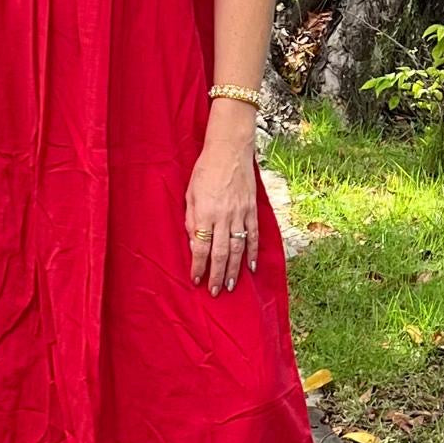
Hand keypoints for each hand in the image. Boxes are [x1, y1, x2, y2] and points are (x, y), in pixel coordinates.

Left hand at [185, 139, 258, 295]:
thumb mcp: (190, 194)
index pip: (201, 247)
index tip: (196, 279)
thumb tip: (195, 243)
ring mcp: (240, 214)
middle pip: (220, 253)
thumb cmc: (205, 170)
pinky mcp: (251, 209)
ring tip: (230, 286)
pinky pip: (253, 236)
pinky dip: (253, 252)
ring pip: (237, 248)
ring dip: (233, 270)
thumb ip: (192, 219)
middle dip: (216, 275)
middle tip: (214, 292)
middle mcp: (224, 216)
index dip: (198, 266)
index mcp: (205, 212)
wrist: (229, 150)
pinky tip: (251, 267)